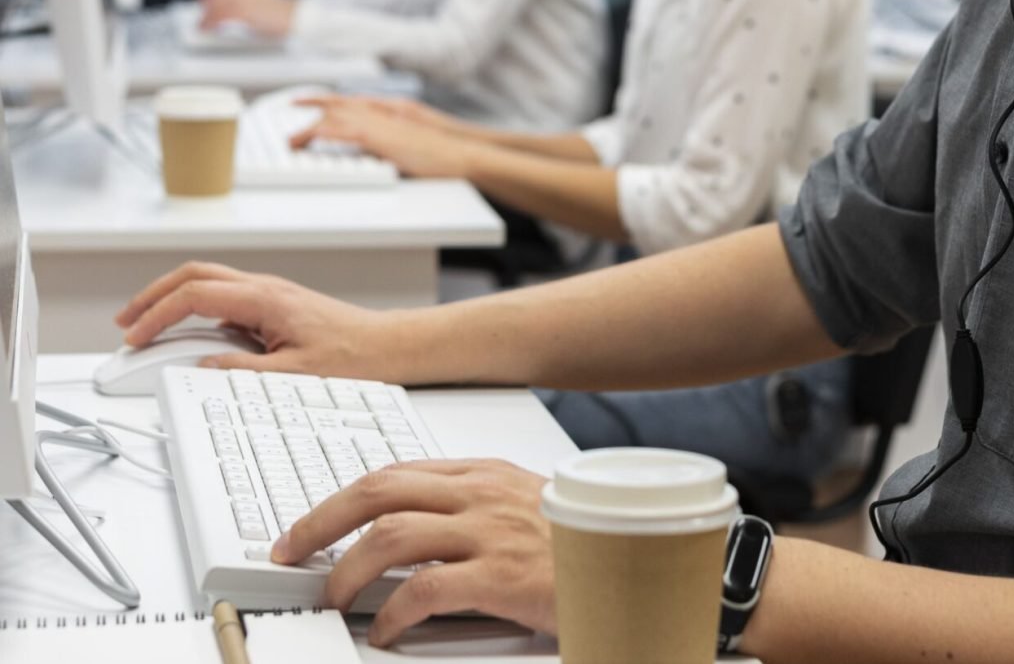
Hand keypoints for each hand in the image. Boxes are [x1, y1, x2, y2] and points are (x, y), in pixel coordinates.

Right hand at [114, 262, 395, 377]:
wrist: (387, 345)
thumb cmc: (353, 357)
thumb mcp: (294, 375)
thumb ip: (243, 371)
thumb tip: (201, 369)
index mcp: (265, 299)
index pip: (195, 294)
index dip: (157, 314)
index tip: (134, 336)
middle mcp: (264, 288)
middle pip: (194, 274)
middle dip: (154, 294)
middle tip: (126, 322)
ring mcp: (268, 293)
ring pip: (208, 281)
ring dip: (173, 298)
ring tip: (147, 326)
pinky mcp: (273, 304)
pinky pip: (224, 296)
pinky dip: (196, 307)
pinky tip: (188, 333)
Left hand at [181, 0, 296, 36]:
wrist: (297, 14)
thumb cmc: (283, 11)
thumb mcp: (260, 1)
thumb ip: (244, 2)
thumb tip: (233, 13)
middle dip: (202, 1)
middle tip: (194, 11)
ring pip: (213, 5)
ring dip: (204, 16)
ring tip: (200, 26)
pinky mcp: (243, 11)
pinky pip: (219, 16)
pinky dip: (210, 23)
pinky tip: (208, 28)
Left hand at [270, 459, 556, 645]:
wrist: (630, 562)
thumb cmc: (574, 542)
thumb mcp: (519, 507)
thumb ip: (468, 507)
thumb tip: (409, 526)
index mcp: (479, 474)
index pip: (392, 474)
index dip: (340, 499)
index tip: (308, 525)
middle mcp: (478, 494)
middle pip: (378, 492)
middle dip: (322, 520)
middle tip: (290, 552)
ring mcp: (489, 532)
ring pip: (392, 537)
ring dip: (347, 571)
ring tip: (332, 599)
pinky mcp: (501, 576)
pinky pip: (425, 590)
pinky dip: (392, 613)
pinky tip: (383, 632)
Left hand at [291, 96, 473, 177]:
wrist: (461, 154)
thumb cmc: (442, 153)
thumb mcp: (412, 142)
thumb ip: (392, 140)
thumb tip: (376, 146)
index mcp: (391, 111)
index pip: (354, 101)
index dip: (330, 99)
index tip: (313, 100)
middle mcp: (383, 112)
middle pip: (340, 104)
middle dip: (314, 104)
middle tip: (292, 105)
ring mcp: (381, 124)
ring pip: (337, 119)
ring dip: (311, 128)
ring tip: (292, 140)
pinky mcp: (381, 139)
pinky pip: (344, 134)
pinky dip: (324, 135)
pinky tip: (309, 141)